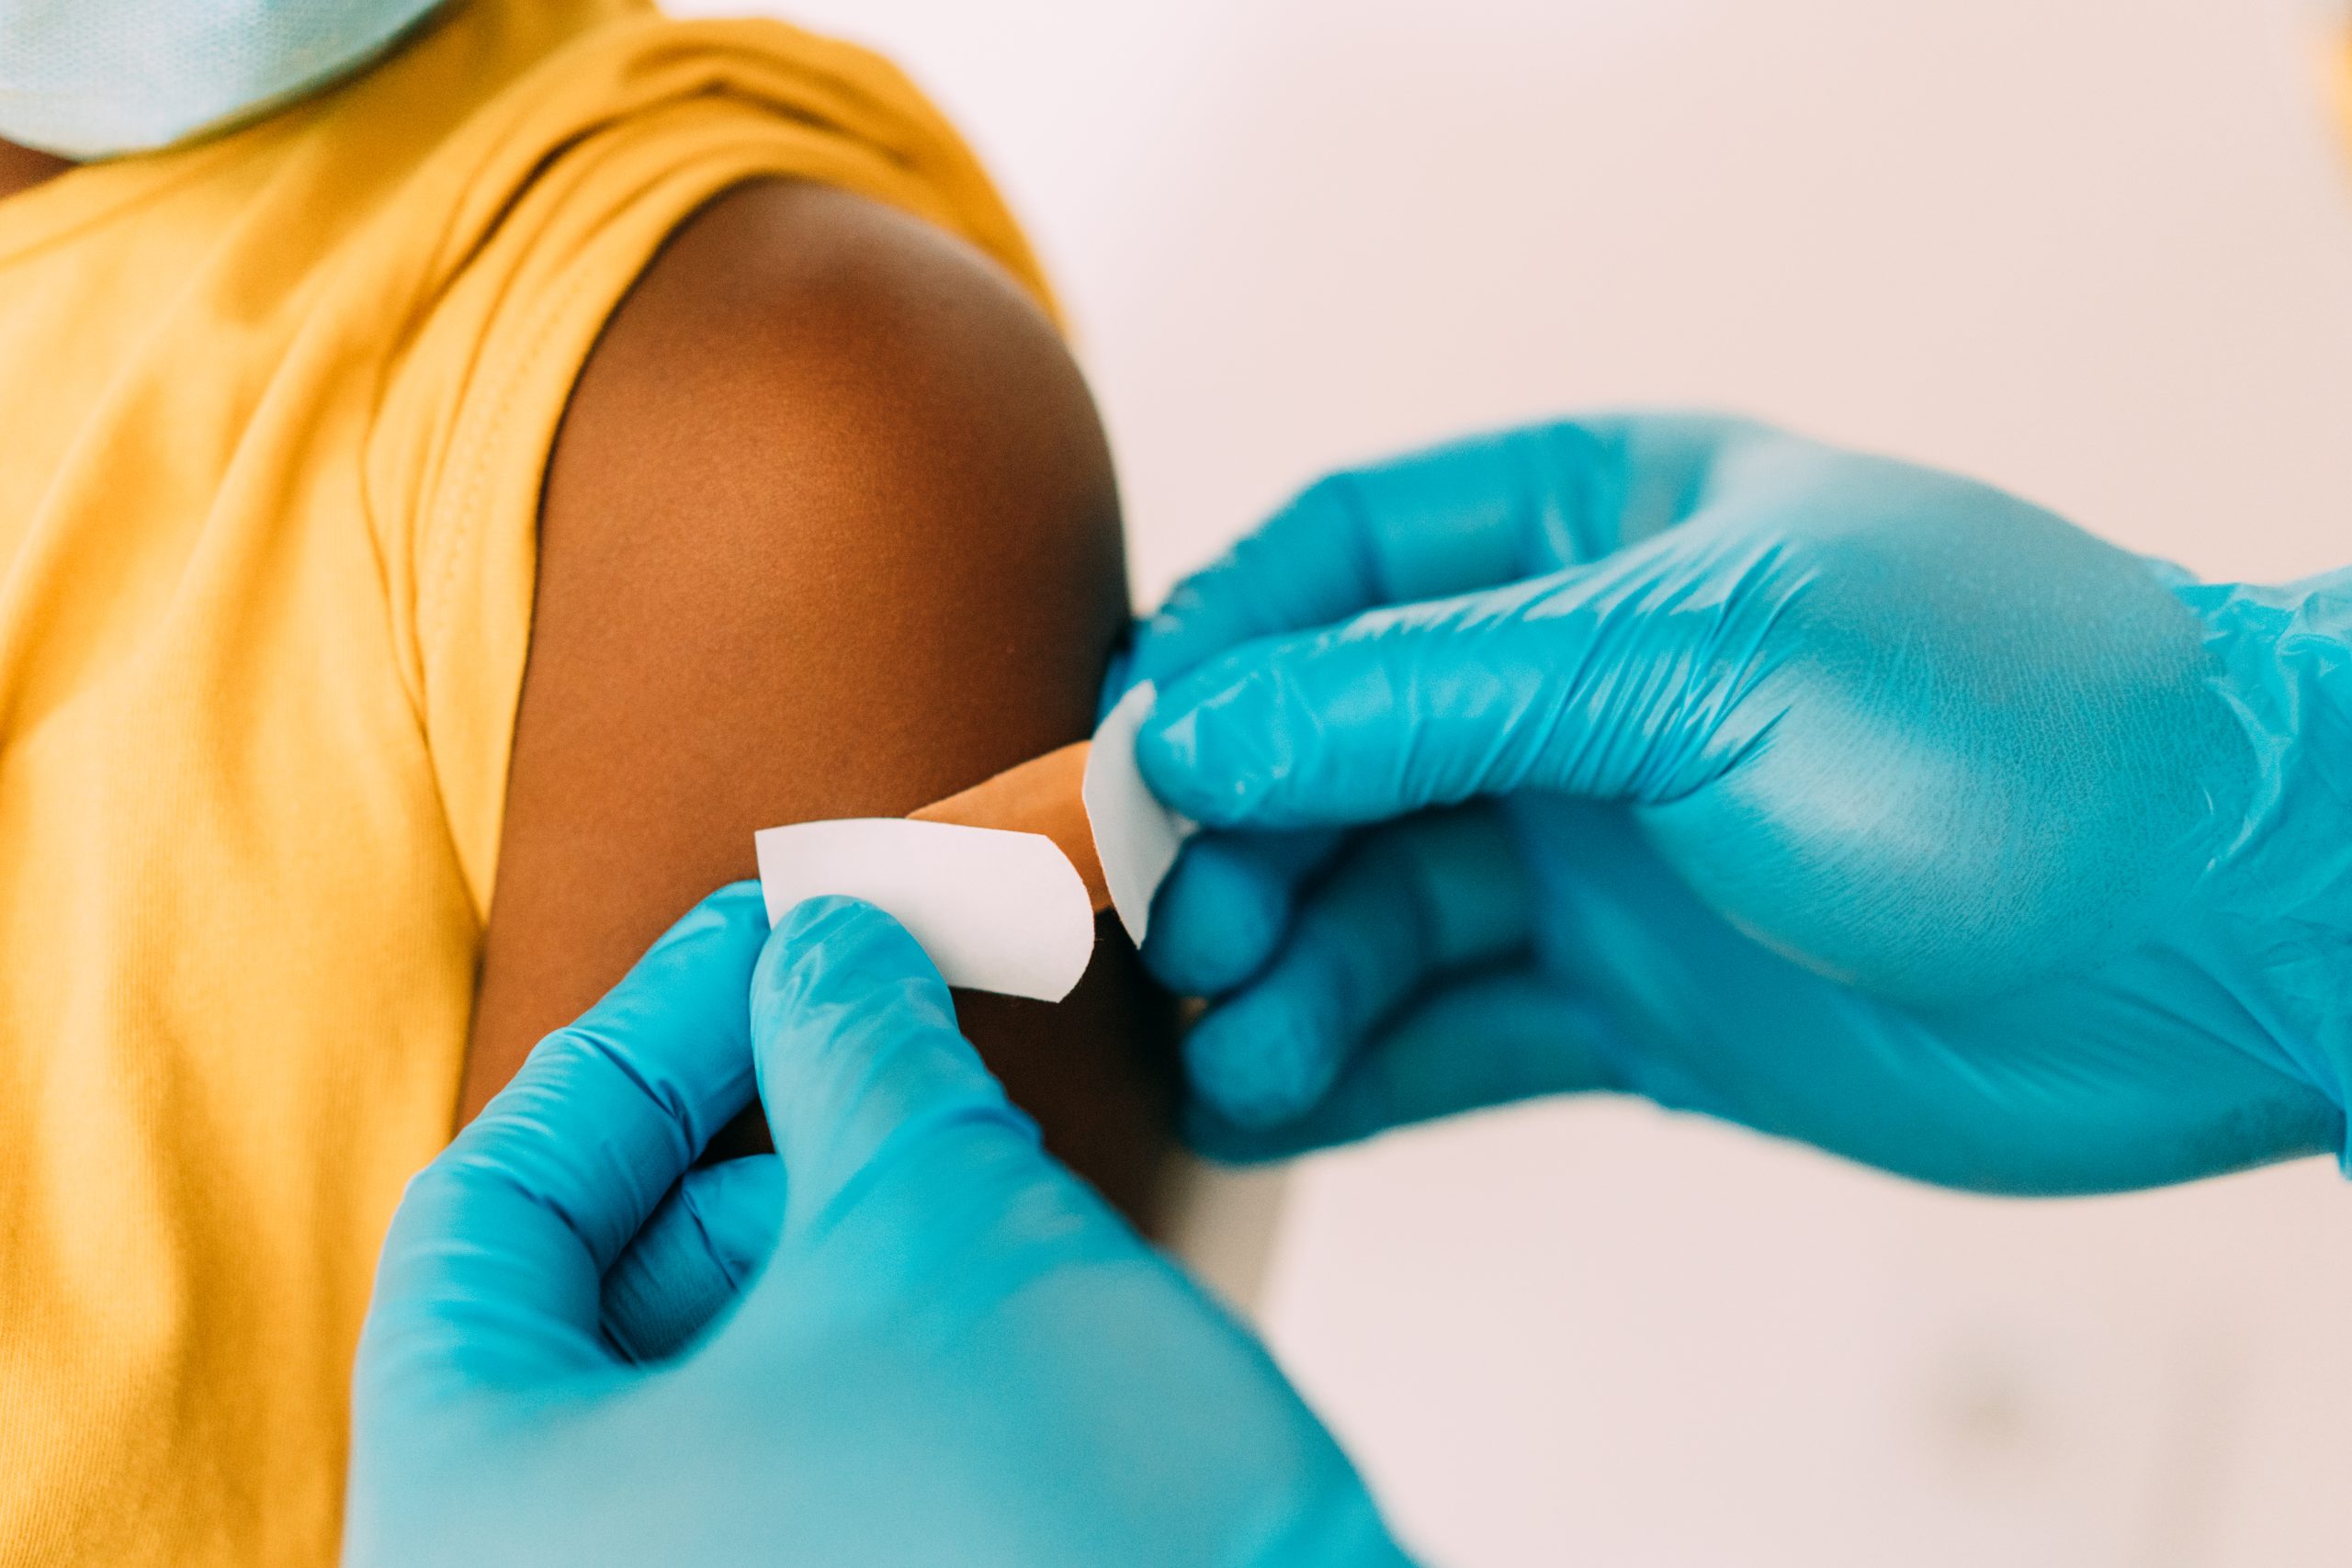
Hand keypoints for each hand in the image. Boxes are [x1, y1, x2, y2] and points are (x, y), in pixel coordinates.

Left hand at [346, 885, 1406, 1567]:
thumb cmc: (1065, 1525)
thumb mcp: (935, 1216)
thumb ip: (845, 1043)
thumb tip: (827, 945)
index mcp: (477, 1510)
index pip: (487, 1212)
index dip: (638, 1039)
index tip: (753, 936)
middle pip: (580, 1298)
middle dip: (739, 1139)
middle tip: (860, 1019)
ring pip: (684, 1382)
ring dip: (809, 1235)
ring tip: (939, 1153)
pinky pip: (762, 1462)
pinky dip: (845, 1345)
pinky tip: (960, 1268)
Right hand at [1122, 415, 2351, 1193]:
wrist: (2229, 932)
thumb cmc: (2004, 724)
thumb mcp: (1689, 657)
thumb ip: (1423, 697)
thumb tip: (1184, 734)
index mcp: (1589, 529)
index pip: (1336, 563)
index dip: (1214, 655)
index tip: (1128, 761)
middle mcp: (1573, 686)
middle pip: (1328, 752)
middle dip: (1233, 843)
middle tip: (1165, 936)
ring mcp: (1600, 850)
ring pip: (1374, 908)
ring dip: (1282, 980)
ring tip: (1229, 1055)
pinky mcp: (1632, 1004)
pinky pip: (1450, 1031)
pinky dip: (1355, 1068)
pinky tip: (1277, 1104)